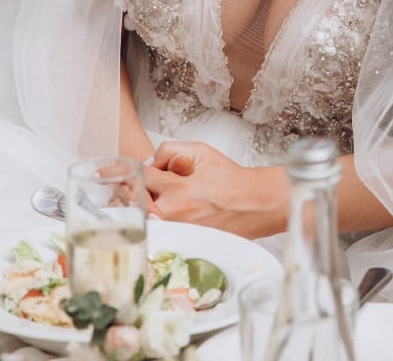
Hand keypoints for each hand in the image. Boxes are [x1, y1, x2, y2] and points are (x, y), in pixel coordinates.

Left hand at [144, 141, 288, 238]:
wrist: (254, 203)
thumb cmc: (229, 177)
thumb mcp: (201, 151)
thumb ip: (170, 150)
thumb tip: (149, 162)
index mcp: (177, 186)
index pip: (141, 177)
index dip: (144, 172)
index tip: (150, 174)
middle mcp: (174, 211)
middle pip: (137, 202)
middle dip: (140, 194)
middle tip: (151, 190)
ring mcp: (178, 230)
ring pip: (145, 220)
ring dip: (148, 211)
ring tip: (162, 204)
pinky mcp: (184, 242)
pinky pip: (159, 234)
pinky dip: (159, 226)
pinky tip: (170, 219)